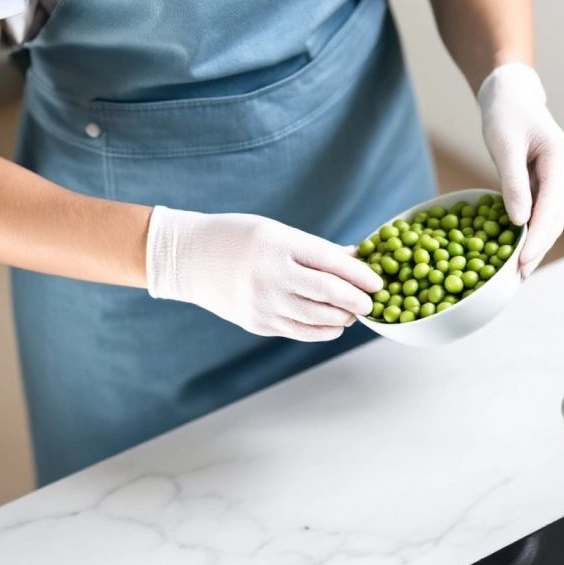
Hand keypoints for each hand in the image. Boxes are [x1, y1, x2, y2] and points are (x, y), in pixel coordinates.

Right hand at [146, 207, 382, 341]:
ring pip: (317, 318)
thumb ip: (317, 250)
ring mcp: (262, 302)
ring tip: (352, 313)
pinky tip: (334, 326)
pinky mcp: (256, 323)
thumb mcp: (277, 232)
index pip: (332, 263)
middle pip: (329, 293)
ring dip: (342, 318)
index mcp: (279, 244)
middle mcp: (271, 274)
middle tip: (370, 302)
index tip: (377, 282)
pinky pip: (299, 332)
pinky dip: (322, 331)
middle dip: (356, 301)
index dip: (360, 275)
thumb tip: (357, 258)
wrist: (186, 257)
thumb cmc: (238, 238)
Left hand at [478, 63, 563, 277]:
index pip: (552, 210)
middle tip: (517, 278)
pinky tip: (518, 253)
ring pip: (551, 222)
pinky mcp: (555, 188)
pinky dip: (532, 234)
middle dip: (537, 250)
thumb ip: (513, 182)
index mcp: (563, 163)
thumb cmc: (506, 116)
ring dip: (535, 246)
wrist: (514, 98)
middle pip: (554, 221)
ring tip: (517, 274)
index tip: (521, 263)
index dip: (537, 239)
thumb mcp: (504, 145)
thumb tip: (519, 221)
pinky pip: (544, 215)